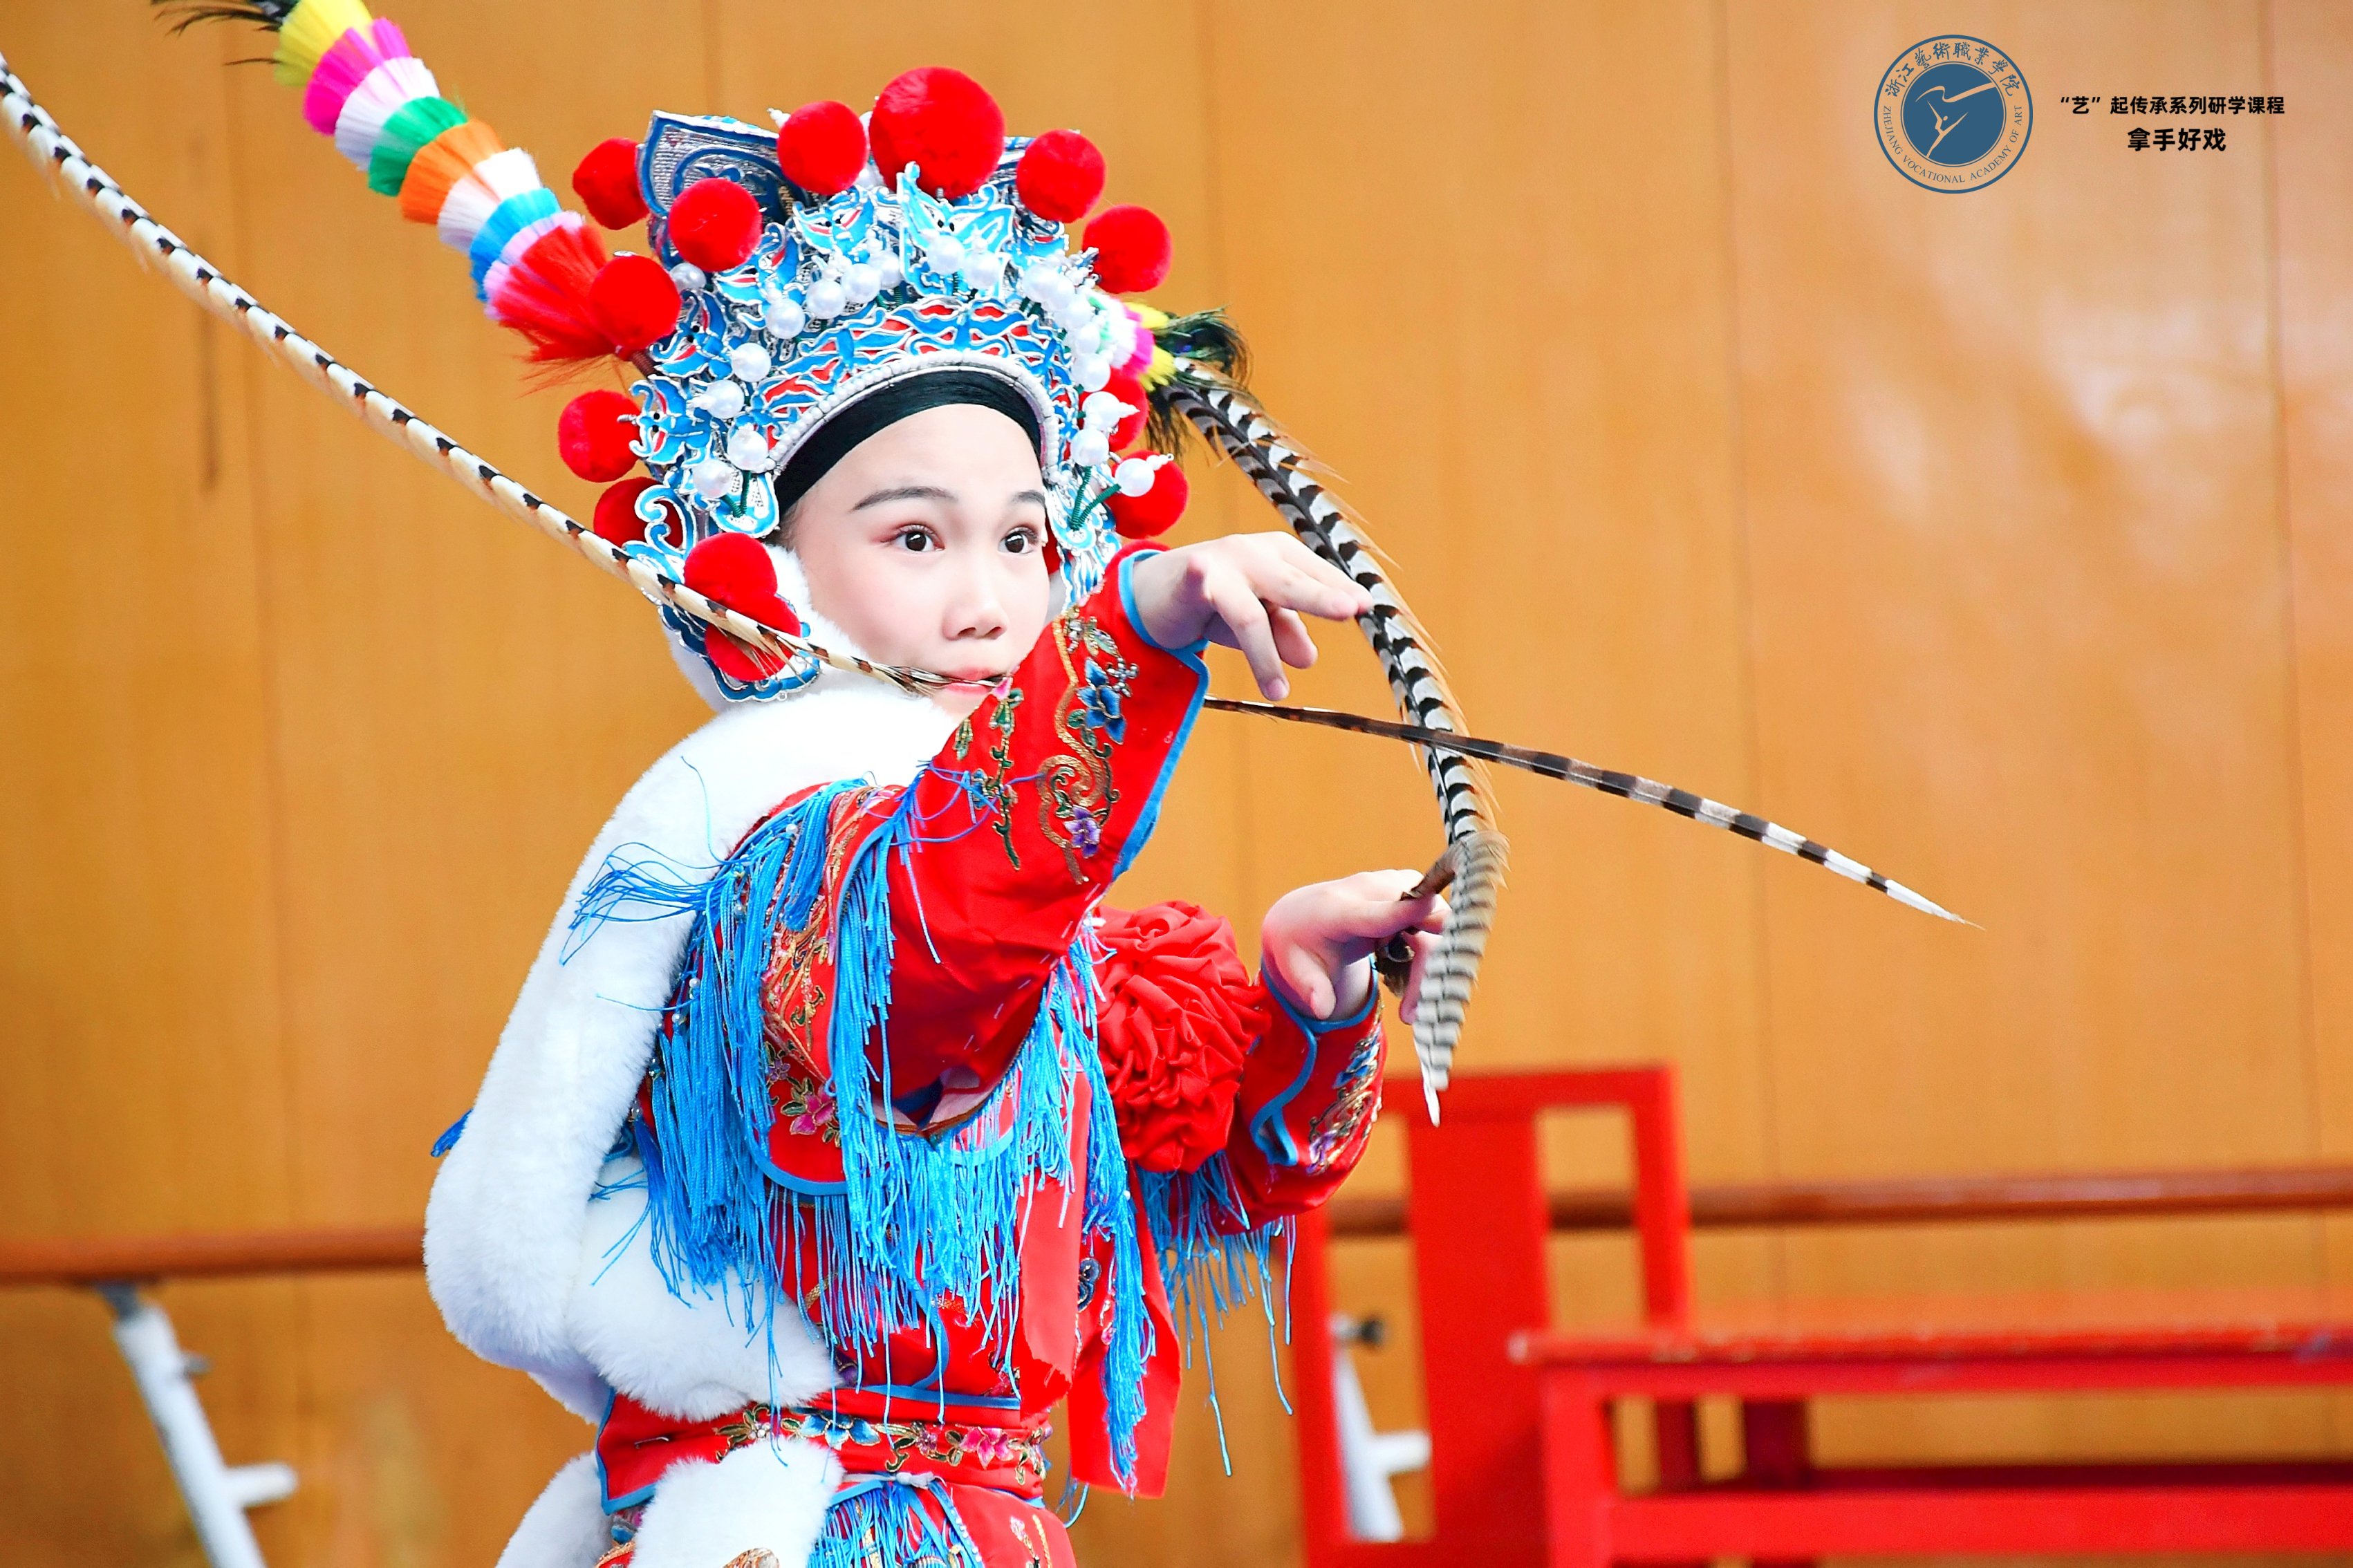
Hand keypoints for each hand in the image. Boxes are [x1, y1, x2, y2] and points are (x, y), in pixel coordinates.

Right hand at [1126, 534, 1370, 699]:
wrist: (1154, 595)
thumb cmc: (1214, 603)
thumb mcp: (1257, 620)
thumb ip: (1284, 631)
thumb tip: (1307, 658)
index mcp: (1279, 555)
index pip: (1315, 573)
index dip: (1338, 589)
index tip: (1364, 606)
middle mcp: (1254, 552)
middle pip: (1293, 582)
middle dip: (1321, 596)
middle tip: (1350, 610)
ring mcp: (1221, 563)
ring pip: (1249, 613)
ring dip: (1263, 656)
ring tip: (1277, 693)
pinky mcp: (1189, 576)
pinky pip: (1200, 587)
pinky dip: (1200, 582)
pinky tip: (1198, 575)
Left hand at [1261, 870, 1449, 1022]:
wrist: (1303, 914)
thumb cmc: (1300, 944)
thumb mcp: (1295, 968)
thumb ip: (1311, 988)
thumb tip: (1321, 1010)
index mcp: (1339, 909)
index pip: (1376, 910)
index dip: (1404, 910)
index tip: (1430, 907)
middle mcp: (1373, 890)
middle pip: (1424, 920)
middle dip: (1429, 970)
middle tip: (1410, 1016)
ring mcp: (1395, 887)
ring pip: (1438, 925)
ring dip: (1433, 972)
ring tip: (1408, 1012)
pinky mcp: (1411, 895)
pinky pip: (1437, 927)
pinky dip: (1432, 962)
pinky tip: (1410, 990)